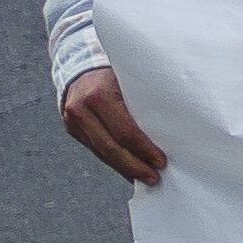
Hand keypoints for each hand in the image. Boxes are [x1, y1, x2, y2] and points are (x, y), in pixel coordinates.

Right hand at [60, 65, 164, 187]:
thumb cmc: (115, 70)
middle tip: (154, 177)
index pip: (124, 131)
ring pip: (101, 152)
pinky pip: (95, 149)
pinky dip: (113, 161)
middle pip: (110, 147)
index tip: (161, 162)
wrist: (80, 64)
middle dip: (134, 166)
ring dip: (124, 168)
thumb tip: (171, 126)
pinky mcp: (72, 128)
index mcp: (99, 95)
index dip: (144, 149)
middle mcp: (81, 109)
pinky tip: (128, 169)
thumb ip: (143, 98)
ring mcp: (73, 121)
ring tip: (144, 177)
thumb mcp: (129, 77)